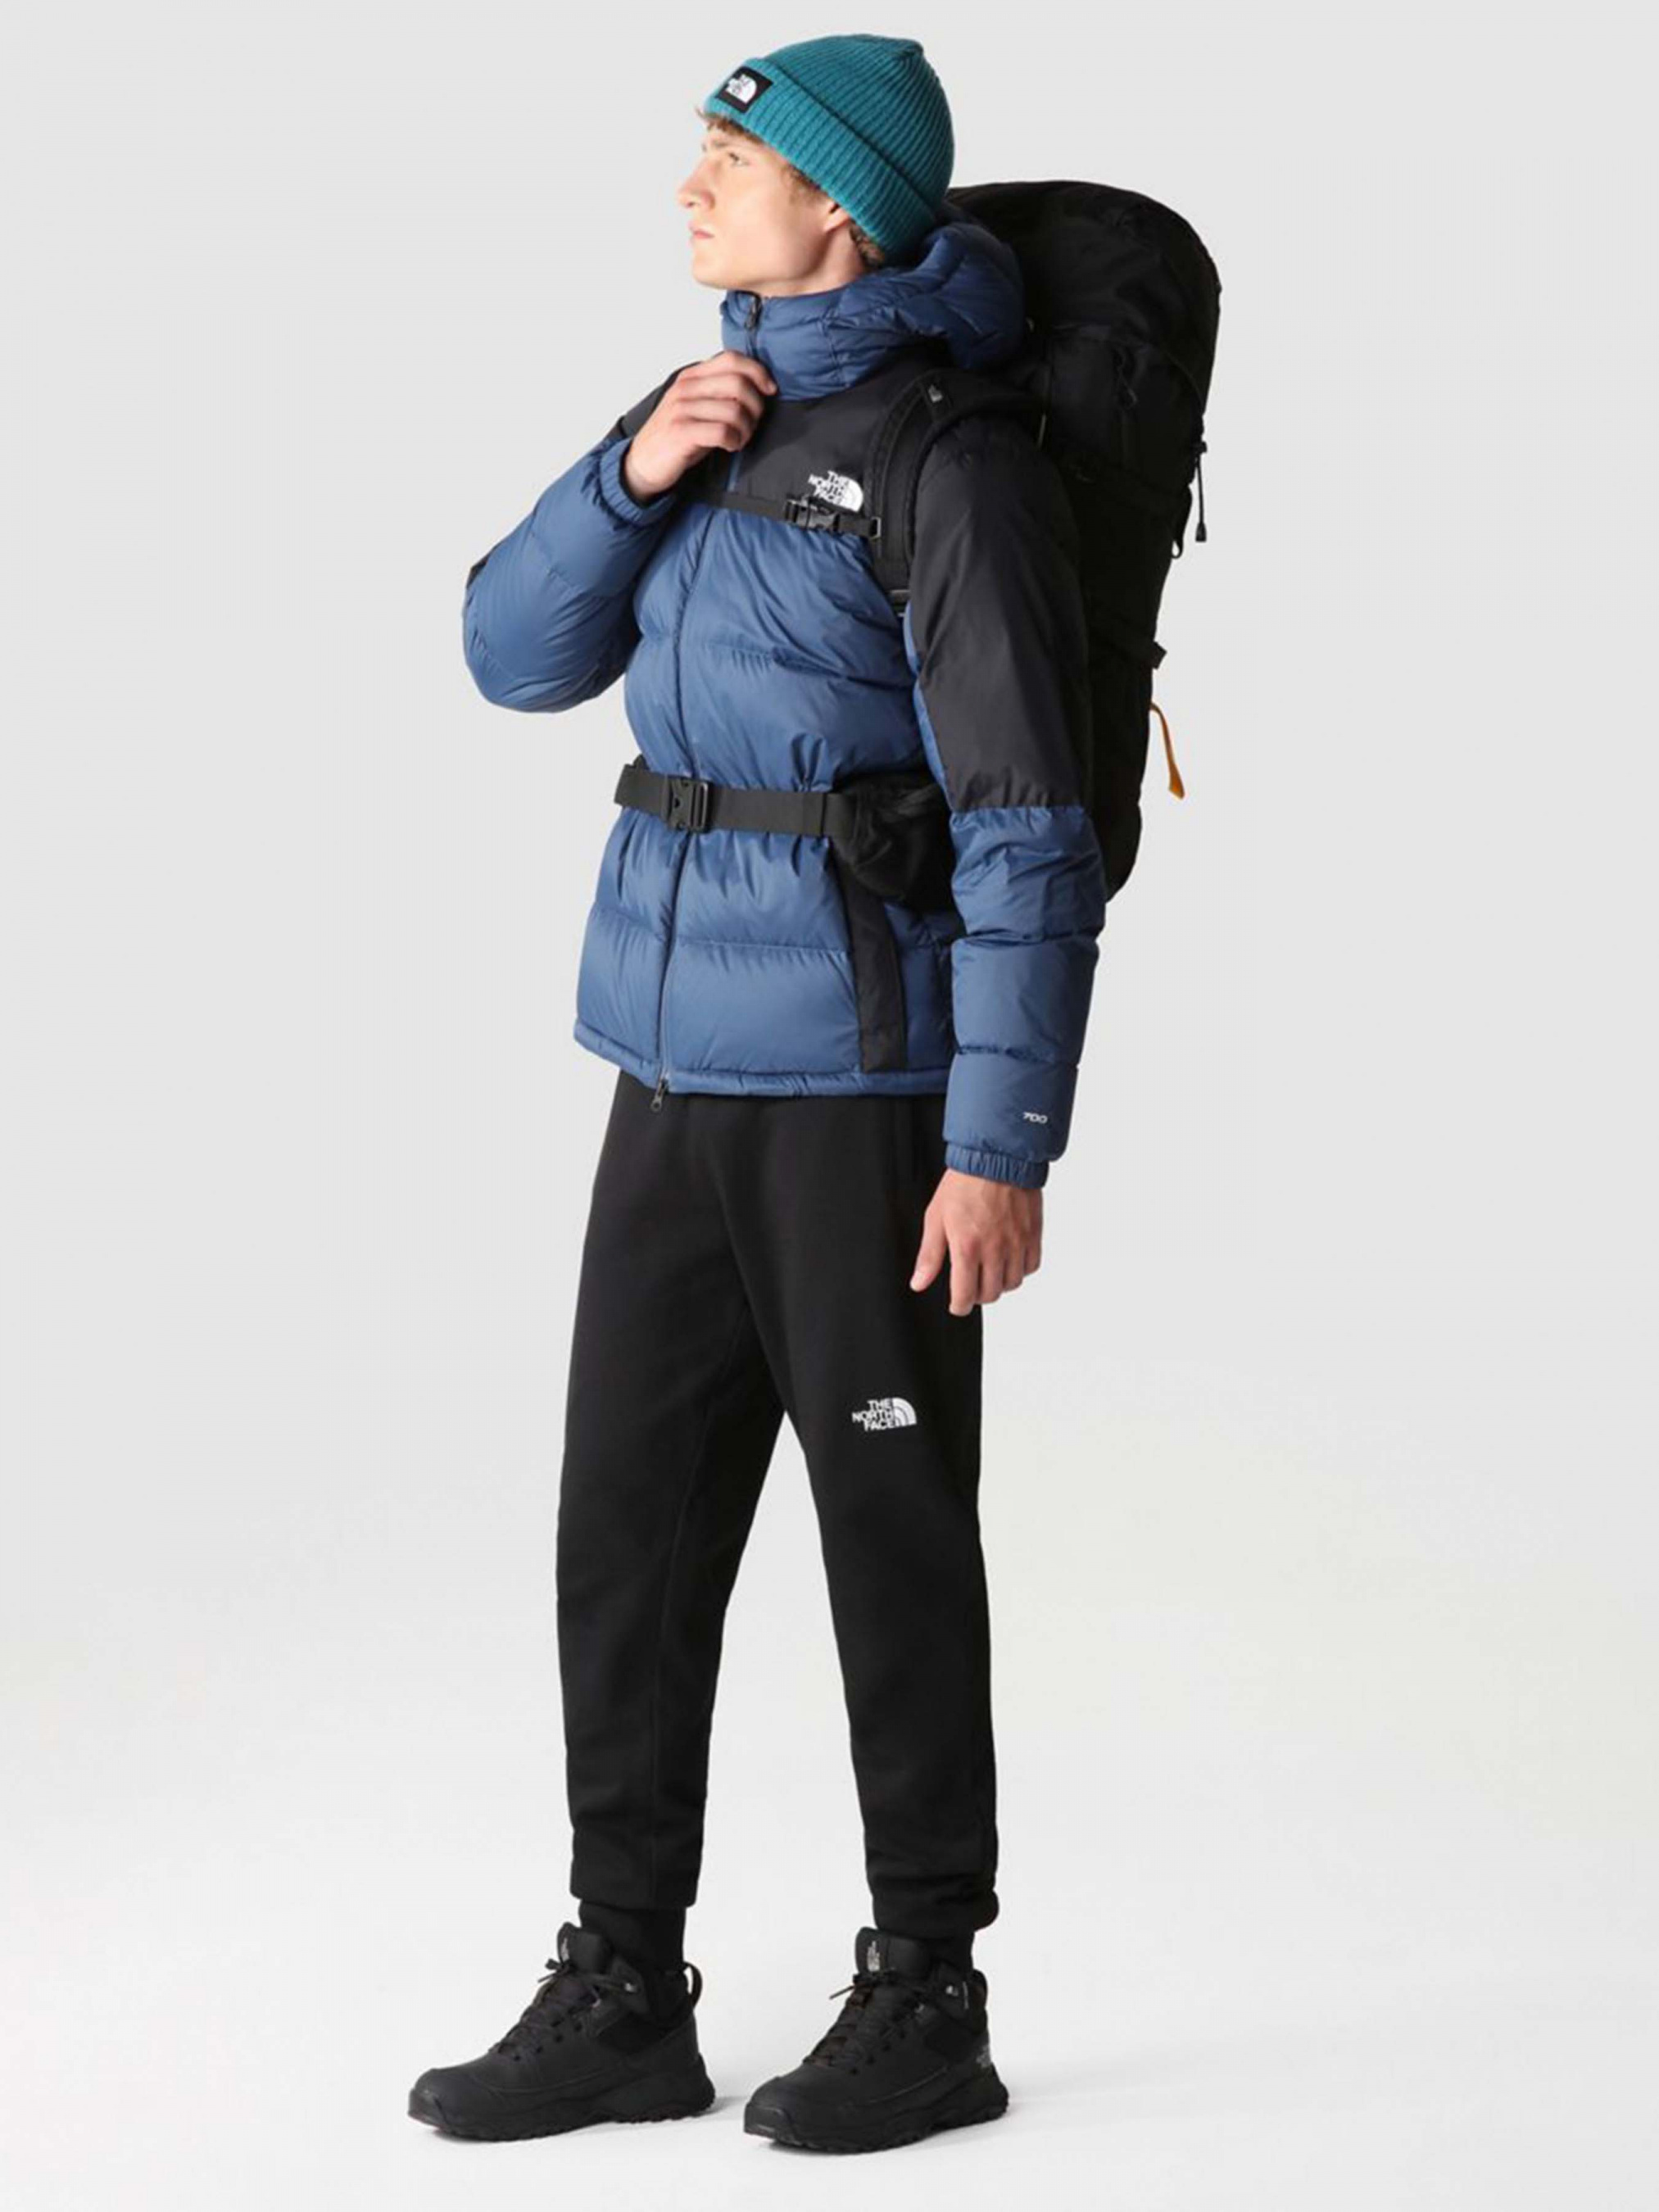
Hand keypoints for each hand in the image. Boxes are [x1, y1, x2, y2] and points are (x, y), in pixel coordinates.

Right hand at [621, 350, 777, 502]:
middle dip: (756, 406)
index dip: (758, 372)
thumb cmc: (677, 435)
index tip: (769, 390)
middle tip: (752, 423)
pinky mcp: (681, 432)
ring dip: (746, 429)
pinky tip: (730, 445)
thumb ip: (718, 391)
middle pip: (738, 383)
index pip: (732, 359)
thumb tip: (757, 386)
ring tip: (740, 438)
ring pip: (734, 410)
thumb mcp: (696, 405)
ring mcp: (682, 409)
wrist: (643, 462)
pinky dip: (734, 441)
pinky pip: (722, 431)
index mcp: (692, 376)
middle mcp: (686, 388)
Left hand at [910, 1170, 1042, 1314]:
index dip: (959, 1306)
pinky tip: (1008, 1259)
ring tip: (989, 1270)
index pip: (966, 1296)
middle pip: (990, 1294)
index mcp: (967, 1248)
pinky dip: (1019, 1269)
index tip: (957, 1304)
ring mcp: (1017, 1244)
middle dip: (977, 1295)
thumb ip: (929, 1255)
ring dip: (999, 1283)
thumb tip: (919, 1282)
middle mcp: (995, 1250)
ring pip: (1012, 1283)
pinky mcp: (1033, 1235)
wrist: (996, 1158)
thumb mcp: (936, 1218)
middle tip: (970, 1284)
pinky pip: (1030, 1266)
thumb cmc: (964, 1184)